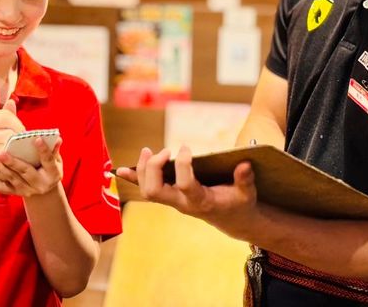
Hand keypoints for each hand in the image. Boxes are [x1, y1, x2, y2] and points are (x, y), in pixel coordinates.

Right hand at [0, 107, 25, 189]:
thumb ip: (4, 117)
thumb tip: (11, 101)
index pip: (5, 113)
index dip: (17, 122)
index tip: (20, 132)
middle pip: (8, 121)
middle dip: (19, 131)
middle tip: (21, 142)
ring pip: (9, 135)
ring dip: (17, 144)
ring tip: (17, 150)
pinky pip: (6, 149)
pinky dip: (13, 154)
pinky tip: (13, 158)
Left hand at [0, 137, 63, 196]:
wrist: (43, 190)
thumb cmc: (49, 169)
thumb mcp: (56, 161)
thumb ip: (54, 150)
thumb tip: (57, 138)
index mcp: (53, 175)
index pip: (48, 161)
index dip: (43, 150)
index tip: (37, 138)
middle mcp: (40, 185)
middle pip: (26, 172)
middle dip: (13, 162)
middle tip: (3, 152)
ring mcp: (27, 190)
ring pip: (13, 179)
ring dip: (2, 168)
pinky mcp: (16, 193)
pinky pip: (3, 189)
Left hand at [117, 146, 257, 231]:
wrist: (231, 219)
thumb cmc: (239, 203)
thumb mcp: (247, 193)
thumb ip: (244, 180)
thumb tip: (244, 164)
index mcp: (201, 201)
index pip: (185, 185)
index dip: (183, 165)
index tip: (187, 147)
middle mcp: (182, 203)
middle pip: (154, 191)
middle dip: (154, 167)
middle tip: (167, 151)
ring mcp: (173, 200)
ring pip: (147, 190)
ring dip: (142, 169)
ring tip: (148, 150)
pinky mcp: (169, 195)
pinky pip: (146, 188)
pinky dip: (133, 178)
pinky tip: (120, 170)